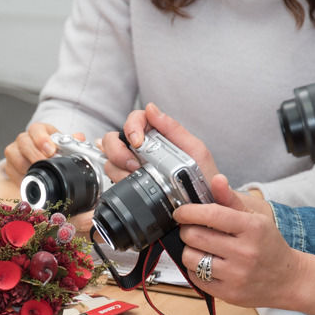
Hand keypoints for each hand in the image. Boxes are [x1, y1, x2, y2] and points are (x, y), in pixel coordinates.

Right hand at [4, 122, 80, 184]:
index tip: (50, 150)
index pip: (36, 129)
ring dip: (26, 166)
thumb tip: (79, 137)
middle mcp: (24, 139)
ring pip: (13, 155)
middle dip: (35, 154)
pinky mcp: (9, 165)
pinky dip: (20, 177)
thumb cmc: (52, 152)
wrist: (38, 161)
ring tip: (38, 173)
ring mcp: (14, 151)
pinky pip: (10, 171)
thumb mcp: (62, 146)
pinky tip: (29, 180)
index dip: (42, 139)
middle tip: (45, 164)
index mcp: (39, 131)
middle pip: (23, 142)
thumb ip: (72, 142)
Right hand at [100, 104, 272, 215]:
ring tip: (135, 177)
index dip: (131, 126)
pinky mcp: (128, 182)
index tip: (137, 142)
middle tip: (133, 164)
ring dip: (118, 168)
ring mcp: (133, 166)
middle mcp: (142, 149)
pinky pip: (112, 178)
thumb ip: (173, 128)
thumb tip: (151, 109)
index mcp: (157, 135)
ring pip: (110, 159)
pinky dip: (117, 180)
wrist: (204, 205)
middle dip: (118, 151)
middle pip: (114, 139)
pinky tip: (130, 184)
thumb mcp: (195, 149)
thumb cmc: (203, 177)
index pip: (135, 119)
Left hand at [174, 174, 305, 307]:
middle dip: (187, 230)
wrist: (288, 280)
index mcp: (252, 228)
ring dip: (189, 251)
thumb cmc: (268, 246)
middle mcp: (244, 252)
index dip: (188, 211)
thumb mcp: (255, 219)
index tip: (181, 212)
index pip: (211, 214)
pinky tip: (207, 265)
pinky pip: (194, 277)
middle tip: (191, 230)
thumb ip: (231, 199)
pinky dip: (195, 269)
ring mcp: (235, 275)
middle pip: (193, 236)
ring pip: (189, 258)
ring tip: (201, 249)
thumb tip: (216, 179)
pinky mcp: (227, 293)